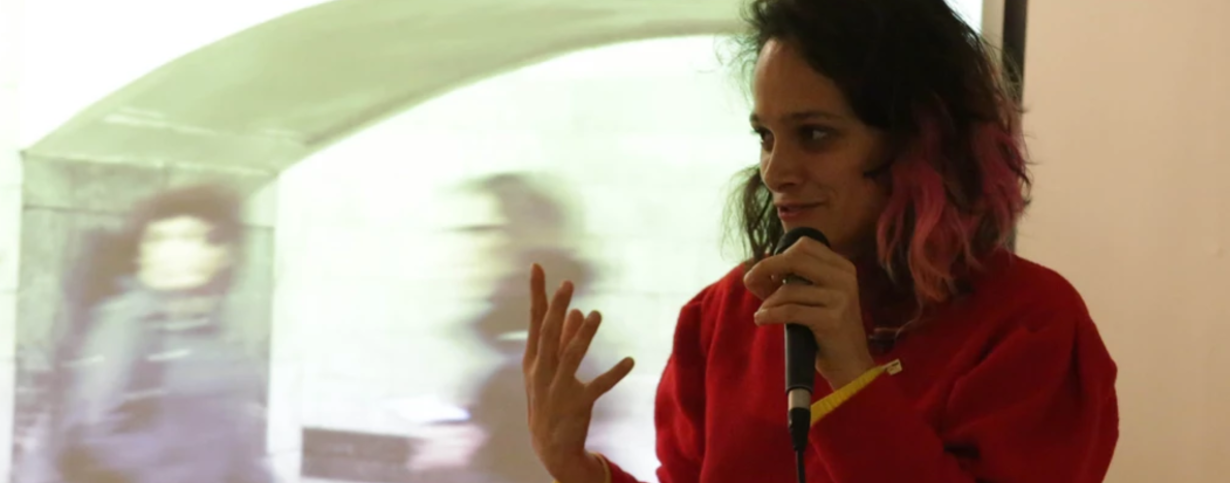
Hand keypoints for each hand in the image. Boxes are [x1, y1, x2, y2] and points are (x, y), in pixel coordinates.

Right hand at [524, 264, 634, 482]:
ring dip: (583, 335)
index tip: (538, 267)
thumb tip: (575, 311)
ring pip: (571, 357)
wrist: (550, 445)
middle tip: (567, 284)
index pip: (536, 320)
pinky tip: (629, 361)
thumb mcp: (551, 369)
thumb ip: (564, 339)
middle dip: (557, 308)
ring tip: (596, 314)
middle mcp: (542, 371)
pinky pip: (598, 386)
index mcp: (534, 359)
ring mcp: (558, 389)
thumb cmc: (550, 400)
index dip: (538, 294)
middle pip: (549, 334)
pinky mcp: (577, 404)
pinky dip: (614, 373)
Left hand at [743, 237, 875, 388]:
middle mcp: (844, 278)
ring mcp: (841, 297)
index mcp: (842, 268)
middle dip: (766, 267)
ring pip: (789, 289)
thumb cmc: (826, 331)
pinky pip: (790, 311)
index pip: (805, 245)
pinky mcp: (832, 319)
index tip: (768, 272)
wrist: (851, 365)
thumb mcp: (812, 300)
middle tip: (750, 281)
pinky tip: (761, 319)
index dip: (779, 255)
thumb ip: (785, 284)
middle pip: (795, 258)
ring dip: (769, 302)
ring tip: (763, 313)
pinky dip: (770, 314)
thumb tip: (751, 275)